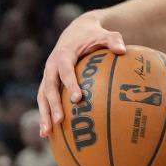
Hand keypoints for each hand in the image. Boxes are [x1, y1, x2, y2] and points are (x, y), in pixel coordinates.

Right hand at [37, 12, 125, 136]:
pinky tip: (48, 133)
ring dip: (43, 114)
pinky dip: (45, 114)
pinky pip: (44, 100)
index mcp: (63, 55)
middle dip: (53, 105)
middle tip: (59, 121)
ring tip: (45, 133)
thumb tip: (123, 50)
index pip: (66, 71)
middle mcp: (51, 66)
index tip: (78, 98)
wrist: (75, 31)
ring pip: (42, 97)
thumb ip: (113, 41)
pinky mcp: (48, 82)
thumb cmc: (93, 35)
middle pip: (49, 88)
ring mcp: (48, 75)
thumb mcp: (105, 34)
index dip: (70, 84)